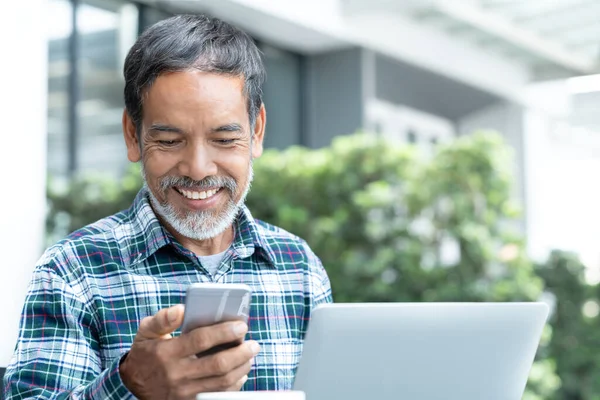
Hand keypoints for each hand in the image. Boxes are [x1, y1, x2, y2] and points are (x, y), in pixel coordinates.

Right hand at [120, 304, 259, 399]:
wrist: (133, 384)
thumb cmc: (146, 352)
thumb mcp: (146, 331)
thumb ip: (163, 319)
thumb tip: (182, 309)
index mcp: (167, 352)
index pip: (201, 340)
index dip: (224, 332)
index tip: (241, 325)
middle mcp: (177, 374)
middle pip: (217, 364)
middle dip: (241, 353)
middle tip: (254, 344)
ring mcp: (184, 392)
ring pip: (222, 382)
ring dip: (241, 368)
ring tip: (250, 355)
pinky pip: (217, 396)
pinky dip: (234, 385)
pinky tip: (241, 373)